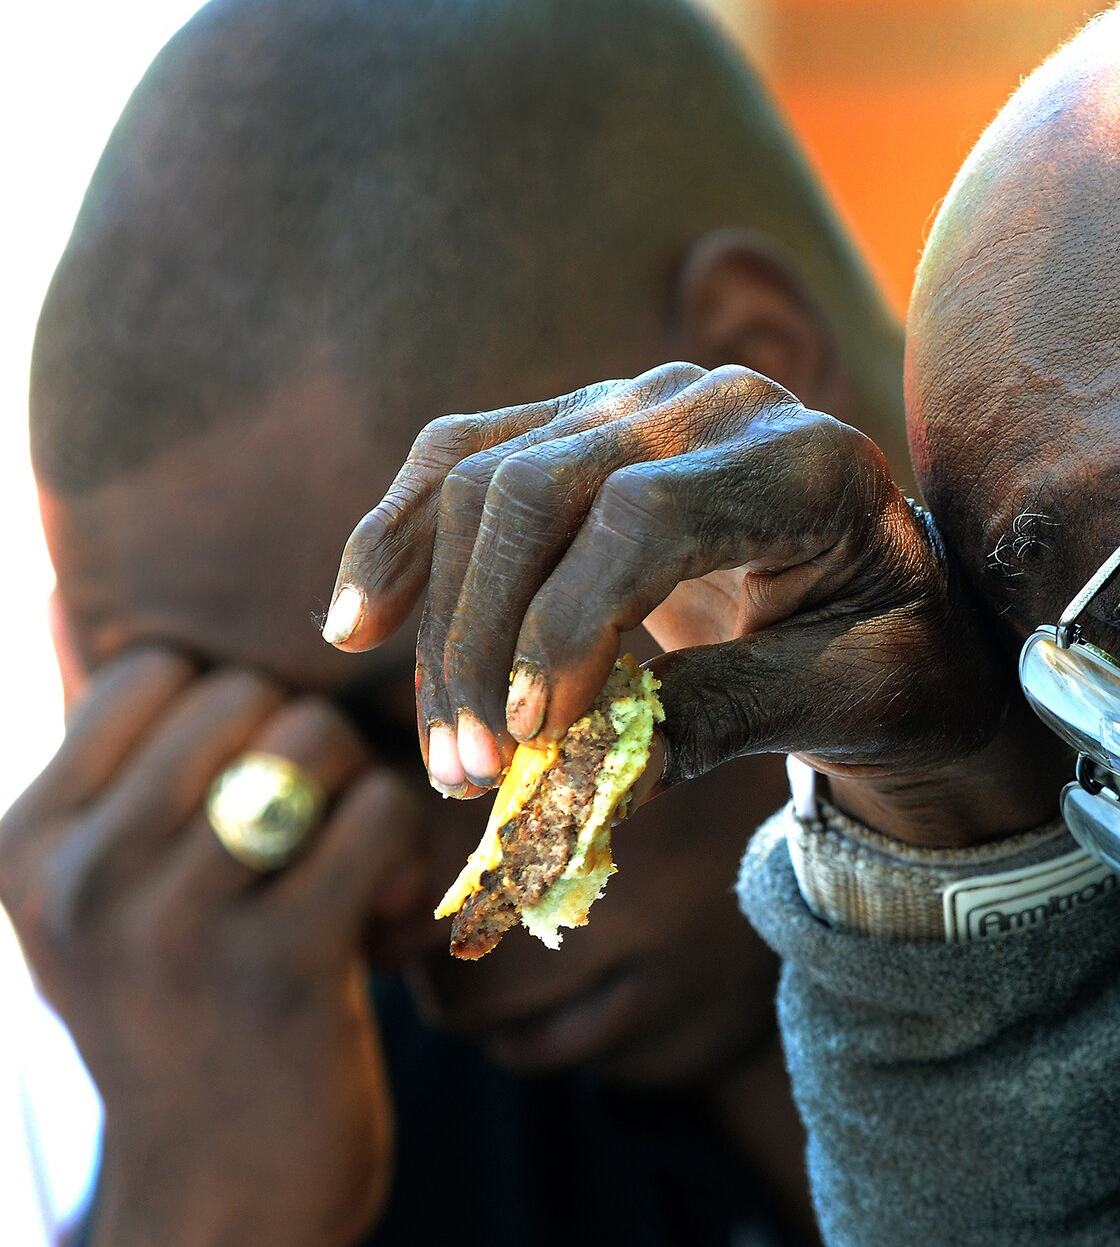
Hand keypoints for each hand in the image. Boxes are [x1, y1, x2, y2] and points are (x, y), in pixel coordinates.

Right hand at [0, 647, 425, 1246]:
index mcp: (27, 845)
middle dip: (309, 743)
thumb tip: (96, 607)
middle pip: (246, 693)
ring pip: (315, 740)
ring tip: (353, 871)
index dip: (232, 706)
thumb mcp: (108, 900)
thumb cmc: (189, 1018)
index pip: (152, 669)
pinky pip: (376, 817)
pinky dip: (406, 852)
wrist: (225, 1197)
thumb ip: (122, 774)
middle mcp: (80, 878)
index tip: (255, 780)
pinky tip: (387, 916)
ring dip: (362, 792)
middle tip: (322, 830)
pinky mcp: (279, 965)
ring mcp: (173, 924)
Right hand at [324, 363, 1062, 844]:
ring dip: (436, 616)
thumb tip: (578, 779)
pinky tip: (357, 623)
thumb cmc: (892, 661)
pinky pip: (465, 460)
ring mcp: (642, 401)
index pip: (645, 515)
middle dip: (482, 637)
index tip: (530, 738)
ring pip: (485, 477)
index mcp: (807, 460)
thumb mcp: (849, 701)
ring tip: (443, 748)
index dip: (568, 625)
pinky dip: (402, 538)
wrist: (901, 613)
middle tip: (469, 771)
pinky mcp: (584, 427)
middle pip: (542, 488)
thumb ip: (727, 718)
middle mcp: (718, 402)